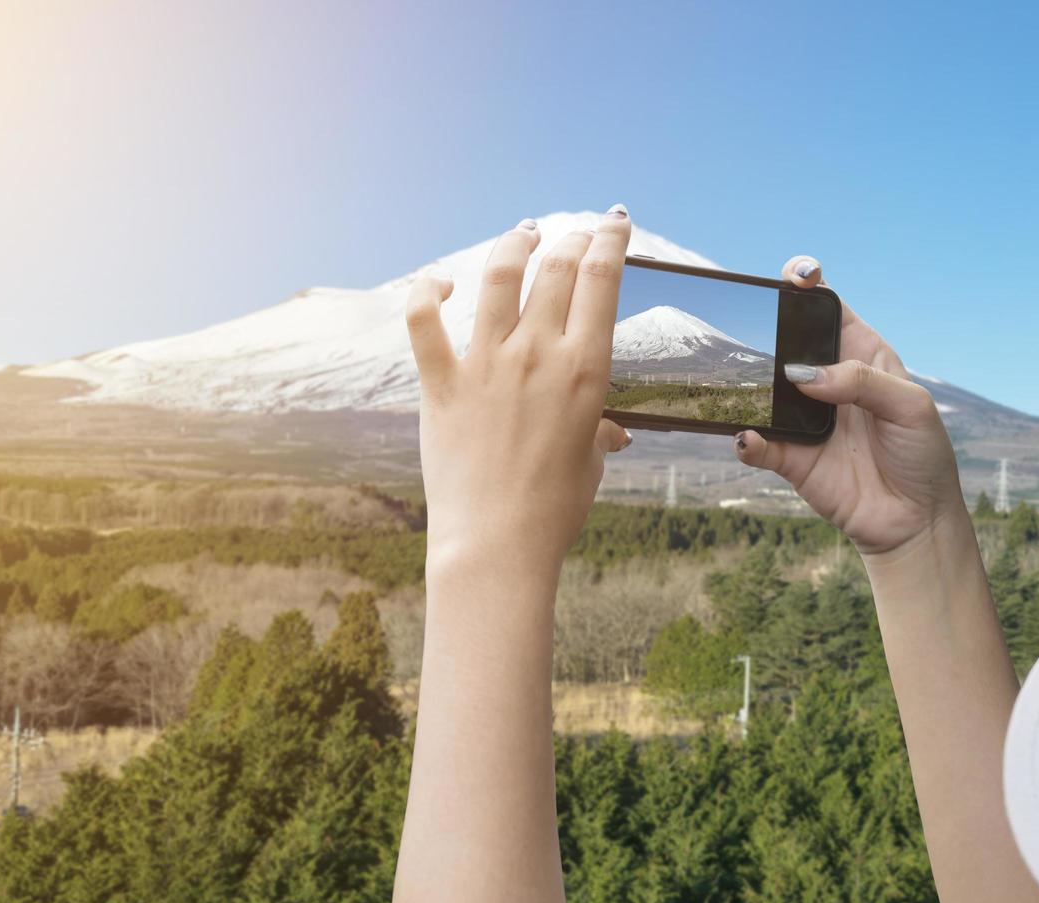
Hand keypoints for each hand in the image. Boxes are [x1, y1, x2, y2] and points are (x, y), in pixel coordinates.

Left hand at [406, 207, 633, 579]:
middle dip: (569, 239)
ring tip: (523, 232)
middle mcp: (538, 354)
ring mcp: (487, 364)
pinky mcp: (442, 383)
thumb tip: (611, 430)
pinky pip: (424, 321)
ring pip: (500, 276)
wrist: (497, 544)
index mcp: (585, 369)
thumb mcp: (590, 462)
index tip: (614, 222)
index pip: (601, 280)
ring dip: (514, 245)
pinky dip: (426, 291)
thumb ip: (597, 430)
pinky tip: (437, 281)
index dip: (610, 240)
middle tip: (574, 233)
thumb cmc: (554, 510)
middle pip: (556, 269)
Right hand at [734, 256, 963, 556]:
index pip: (826, 308)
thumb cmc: (921, 455)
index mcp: (859, 354)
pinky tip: (749, 437)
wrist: (915, 521)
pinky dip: (748, 439)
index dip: (807, 285)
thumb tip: (804, 375)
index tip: (795, 276)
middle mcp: (825, 380)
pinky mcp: (789, 457)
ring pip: (762, 390)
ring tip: (742, 384)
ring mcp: (803, 418)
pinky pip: (758, 443)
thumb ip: (862, 382)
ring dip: (747, 386)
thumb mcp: (910, 407)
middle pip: (783, 342)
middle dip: (763, 328)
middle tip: (750, 326)